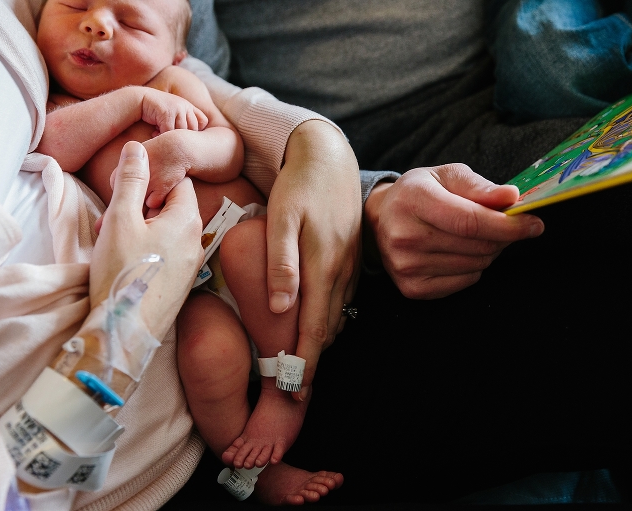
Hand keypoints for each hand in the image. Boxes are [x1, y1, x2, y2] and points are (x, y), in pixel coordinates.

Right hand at [92, 142, 202, 338]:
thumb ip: (130, 180)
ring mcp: (192, 265)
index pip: (178, 182)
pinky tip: (124, 260)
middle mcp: (197, 240)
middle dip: (141, 207)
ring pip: (168, 232)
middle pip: (172, 207)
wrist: (125, 330)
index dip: (152, 179)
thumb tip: (138, 148)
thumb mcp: (121, 218)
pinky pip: (168, 254)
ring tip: (112, 241)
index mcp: (188, 219)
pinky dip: (147, 250)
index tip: (127, 189)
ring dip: (141, 230)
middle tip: (111, 219)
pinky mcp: (182, 284)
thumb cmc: (123, 271)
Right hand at [140, 88, 207, 135]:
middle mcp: (185, 106)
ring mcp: (177, 108)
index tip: (182, 136)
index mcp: (189, 106)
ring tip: (160, 135)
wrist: (139, 100)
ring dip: (171, 137)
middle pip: (193, 129)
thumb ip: (184, 122)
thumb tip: (196, 139)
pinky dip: (161, 135)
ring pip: (182, 131)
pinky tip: (154, 134)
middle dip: (183, 137)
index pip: (202, 122)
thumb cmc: (157, 111)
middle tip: (170, 138)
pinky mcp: (167, 112)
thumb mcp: (174, 115)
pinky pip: (169, 131)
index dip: (195, 131)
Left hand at [264, 121, 360, 400]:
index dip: (306, 361)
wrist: (329, 157)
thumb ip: (281, 263)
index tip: (296, 390)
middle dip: (314, 359)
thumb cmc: (298, 186)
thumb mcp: (281, 218)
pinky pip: (343, 298)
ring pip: (338, 314)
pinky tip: (318, 323)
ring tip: (304, 363)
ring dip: (323, 341)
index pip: (315, 326)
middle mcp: (340, 271)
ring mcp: (349, 265)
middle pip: (329, 327)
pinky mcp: (351, 257)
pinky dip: (330, 318)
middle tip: (296, 388)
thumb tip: (280, 309)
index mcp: (322, 265)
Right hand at [363, 163, 544, 299]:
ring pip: (476, 265)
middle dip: (503, 236)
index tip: (534, 224)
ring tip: (476, 236)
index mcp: (414, 200)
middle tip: (507, 225)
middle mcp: (405, 236)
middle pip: (477, 245)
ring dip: (488, 251)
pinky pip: (465, 282)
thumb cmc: (420, 193)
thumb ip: (480, 187)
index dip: (508, 225)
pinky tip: (459, 252)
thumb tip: (512, 197)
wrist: (380, 220)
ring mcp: (406, 266)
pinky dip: (473, 268)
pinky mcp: (412, 288)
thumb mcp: (447, 176)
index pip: (470, 221)